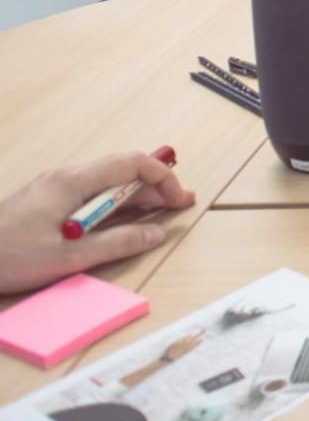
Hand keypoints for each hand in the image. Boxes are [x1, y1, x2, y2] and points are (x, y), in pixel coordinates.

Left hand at [0, 153, 195, 294]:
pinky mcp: (43, 202)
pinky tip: (117, 223)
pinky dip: (111, 206)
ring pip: (104, 185)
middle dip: (153, 188)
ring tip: (156, 216)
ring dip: (133, 198)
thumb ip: (116, 243)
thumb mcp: (69, 257)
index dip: (161, 178)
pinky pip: (87, 196)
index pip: (131, 164)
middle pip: (120, 173)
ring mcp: (52, 189)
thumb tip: (156, 233)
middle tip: (179, 206)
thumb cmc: (8, 256)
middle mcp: (64, 178)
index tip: (176, 201)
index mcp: (72, 182)